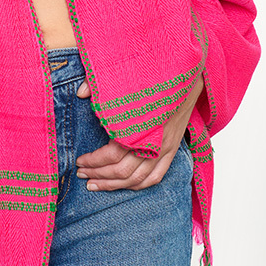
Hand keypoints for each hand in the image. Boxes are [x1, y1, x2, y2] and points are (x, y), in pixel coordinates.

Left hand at [74, 74, 202, 190]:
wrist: (185, 79)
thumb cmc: (153, 80)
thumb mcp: (125, 81)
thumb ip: (100, 86)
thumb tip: (79, 93)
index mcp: (138, 126)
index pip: (111, 154)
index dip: (93, 161)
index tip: (79, 160)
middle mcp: (152, 143)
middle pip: (121, 171)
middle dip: (98, 175)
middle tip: (81, 174)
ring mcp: (164, 150)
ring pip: (136, 179)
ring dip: (113, 185)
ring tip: (95, 185)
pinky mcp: (172, 151)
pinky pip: (155, 177)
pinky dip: (137, 186)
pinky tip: (122, 185)